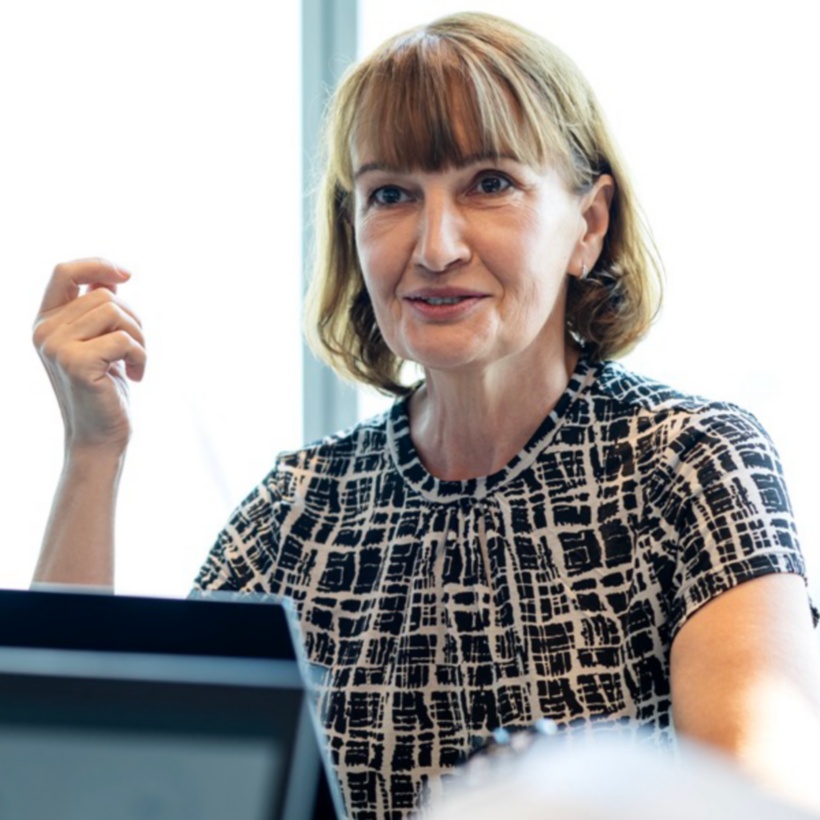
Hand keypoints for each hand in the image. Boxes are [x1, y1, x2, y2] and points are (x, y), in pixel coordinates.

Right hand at [32, 258, 145, 453]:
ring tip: (136, 362)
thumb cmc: (105, 388)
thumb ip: (98, 311)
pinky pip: (123, 339)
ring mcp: (55, 346)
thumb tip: (112, 278)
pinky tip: (136, 375)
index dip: (98, 264)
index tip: (128, 275)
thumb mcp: (100, 343)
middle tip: (136, 350)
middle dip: (133, 321)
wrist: (100, 436)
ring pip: (115, 313)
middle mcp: (44, 331)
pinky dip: (141, 356)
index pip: (64, 272)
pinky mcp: (75, 362)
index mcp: (46, 322)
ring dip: (139, 338)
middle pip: (104, 296)